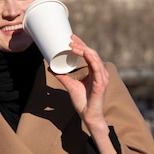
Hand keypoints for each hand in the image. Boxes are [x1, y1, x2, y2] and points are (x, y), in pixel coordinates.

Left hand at [53, 35, 118, 153]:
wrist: (88, 115)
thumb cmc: (82, 102)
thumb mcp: (70, 86)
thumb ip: (63, 77)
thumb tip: (52, 68)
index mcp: (94, 72)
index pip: (88, 55)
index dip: (81, 45)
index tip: (71, 38)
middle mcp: (99, 73)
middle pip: (91, 54)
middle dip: (81, 45)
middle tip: (70, 39)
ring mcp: (102, 77)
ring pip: (94, 58)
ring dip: (84, 49)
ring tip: (73, 45)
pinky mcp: (101, 83)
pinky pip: (97, 68)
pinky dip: (91, 59)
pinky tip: (85, 53)